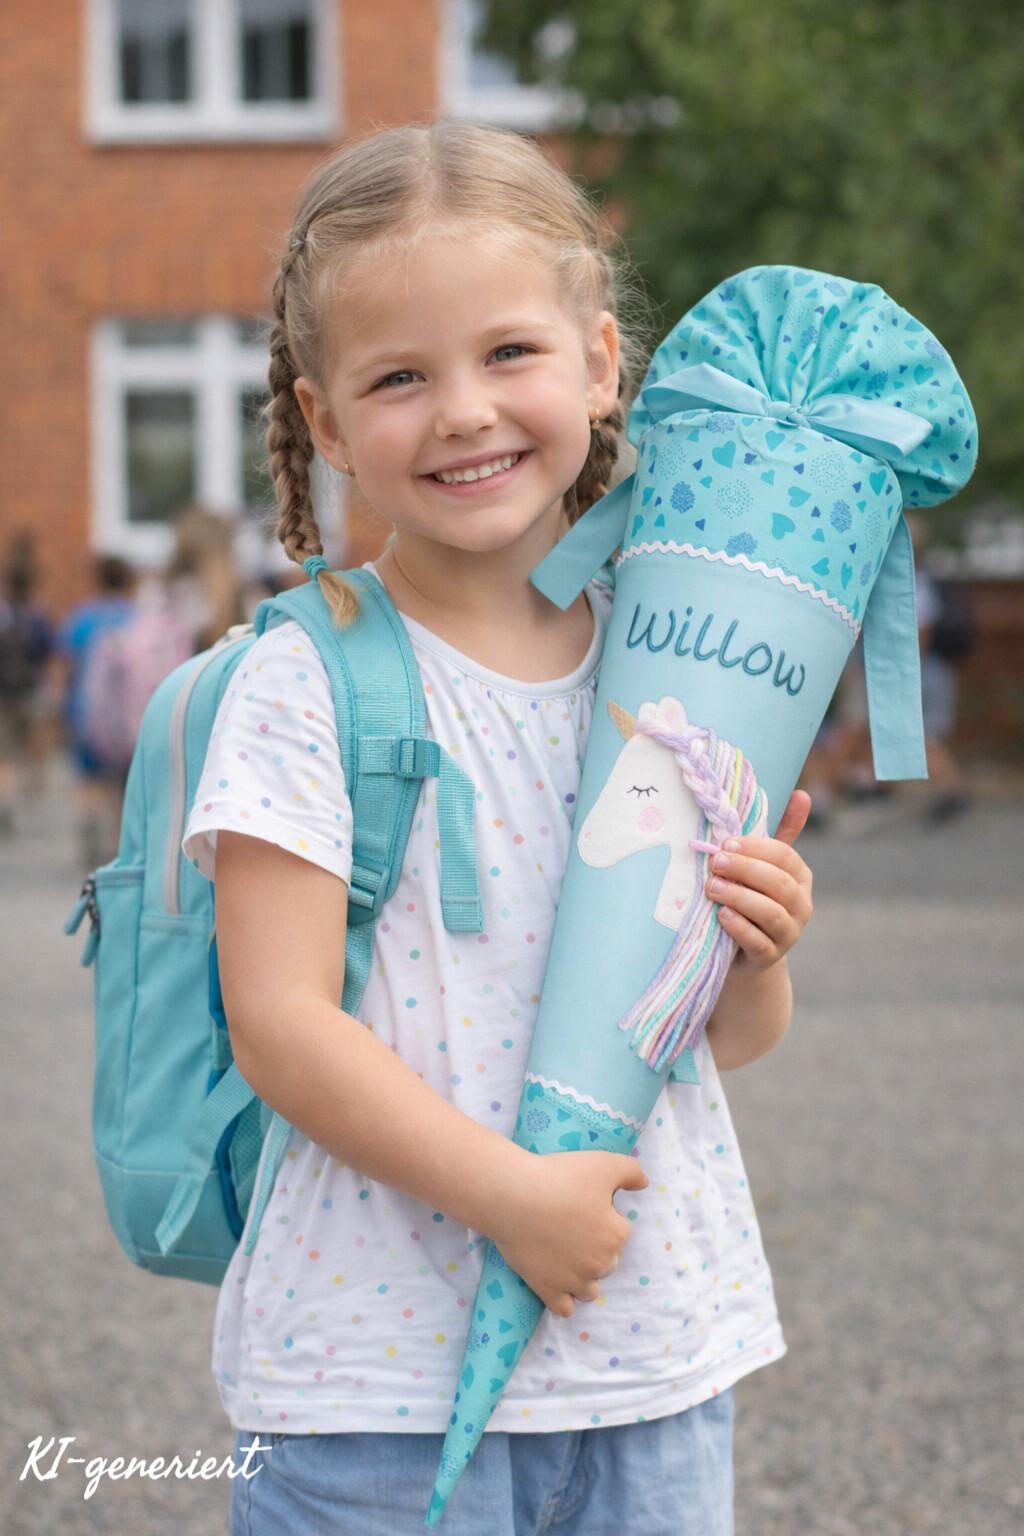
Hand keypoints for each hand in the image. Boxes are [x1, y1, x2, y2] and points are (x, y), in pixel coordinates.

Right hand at [488, 1150, 647, 1318]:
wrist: (514, 1196)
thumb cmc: (559, 1177)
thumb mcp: (603, 1163)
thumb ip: (631, 1172)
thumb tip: (644, 1184)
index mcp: (616, 1234)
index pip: (620, 1231)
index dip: (603, 1217)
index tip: (583, 1205)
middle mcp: (600, 1263)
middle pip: (608, 1263)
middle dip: (595, 1250)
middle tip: (570, 1227)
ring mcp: (574, 1281)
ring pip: (590, 1290)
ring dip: (584, 1278)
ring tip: (565, 1257)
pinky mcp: (548, 1290)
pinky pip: (565, 1309)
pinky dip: (564, 1300)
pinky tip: (557, 1283)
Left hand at [705, 790, 813, 970]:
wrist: (744, 952)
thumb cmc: (751, 896)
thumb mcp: (762, 865)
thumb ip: (778, 833)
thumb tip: (802, 794)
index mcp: (799, 876)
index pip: (784, 856)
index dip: (755, 848)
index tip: (726, 843)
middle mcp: (801, 904)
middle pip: (777, 883)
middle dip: (745, 869)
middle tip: (715, 862)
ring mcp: (789, 932)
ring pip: (770, 912)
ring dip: (739, 897)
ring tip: (713, 887)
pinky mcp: (771, 956)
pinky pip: (758, 942)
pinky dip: (740, 927)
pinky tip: (721, 916)